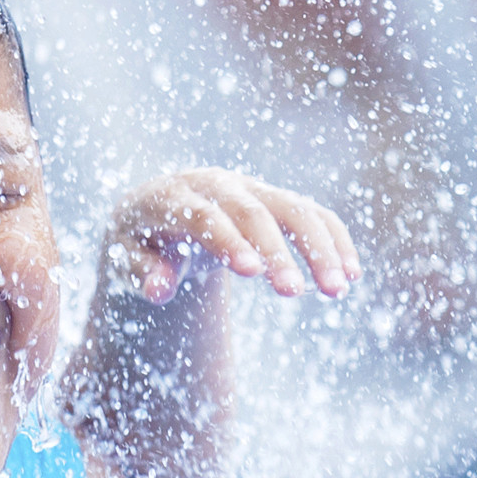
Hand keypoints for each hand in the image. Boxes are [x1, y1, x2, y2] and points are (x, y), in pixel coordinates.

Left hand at [103, 167, 357, 306]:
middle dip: (277, 251)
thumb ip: (141, 272)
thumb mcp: (125, 256)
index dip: (229, 241)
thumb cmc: (140, 240)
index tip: (252, 272)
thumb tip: (159, 289)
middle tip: (293, 292)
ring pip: (294, 209)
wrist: (159, 209)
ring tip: (338, 289)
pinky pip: (313, 214)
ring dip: (319, 248)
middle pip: (254, 212)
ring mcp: (250, 189)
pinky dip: (334, 240)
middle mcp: (217, 185)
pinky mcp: (275, 200)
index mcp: (173, 196)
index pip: (204, 215)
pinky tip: (351, 274)